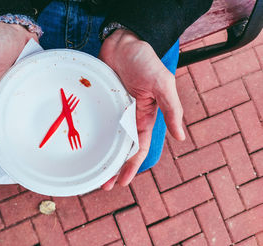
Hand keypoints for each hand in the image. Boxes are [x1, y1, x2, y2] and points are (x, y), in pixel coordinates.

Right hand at [0, 22, 37, 150]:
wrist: (15, 29)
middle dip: (0, 145)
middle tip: (8, 163)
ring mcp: (13, 96)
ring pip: (13, 121)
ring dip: (16, 135)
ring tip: (23, 153)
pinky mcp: (26, 91)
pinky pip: (26, 110)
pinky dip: (28, 120)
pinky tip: (35, 132)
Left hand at [99, 29, 184, 190]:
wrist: (123, 41)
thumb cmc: (145, 60)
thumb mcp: (162, 84)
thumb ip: (172, 109)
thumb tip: (181, 138)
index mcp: (145, 118)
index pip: (138, 148)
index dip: (132, 166)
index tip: (122, 182)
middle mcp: (129, 118)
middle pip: (121, 149)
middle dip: (114, 167)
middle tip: (102, 185)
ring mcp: (113, 112)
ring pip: (107, 139)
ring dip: (101, 156)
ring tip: (91, 171)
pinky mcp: (102, 103)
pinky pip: (96, 123)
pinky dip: (92, 136)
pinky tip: (84, 144)